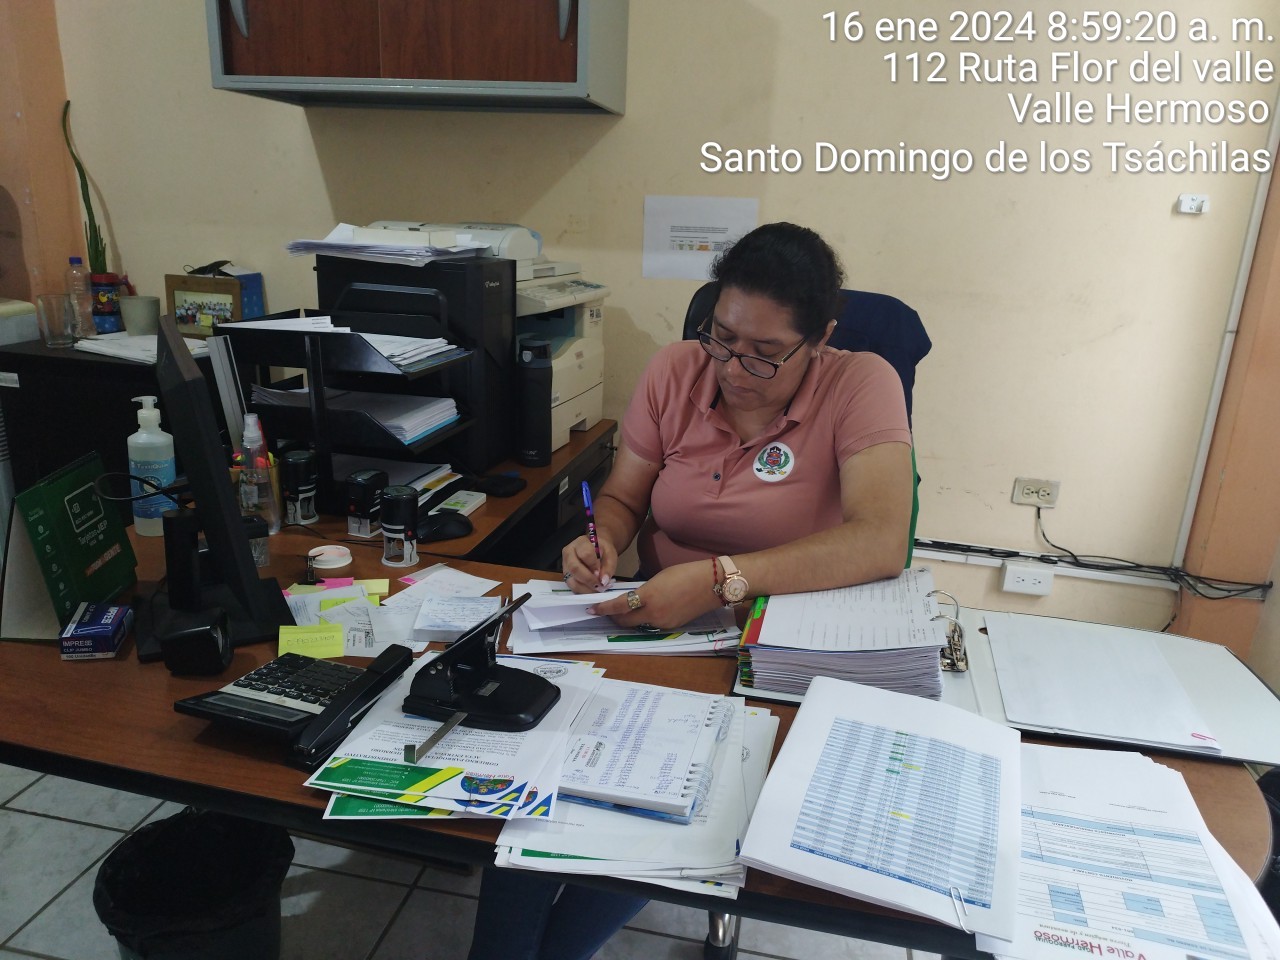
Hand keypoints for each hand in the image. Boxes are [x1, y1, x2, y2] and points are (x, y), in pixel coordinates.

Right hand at [561, 534, 616, 591]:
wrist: (595, 549)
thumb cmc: (602, 550)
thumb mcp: (610, 554)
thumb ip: (609, 566)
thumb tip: (604, 581)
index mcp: (580, 543)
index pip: (585, 554)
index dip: (594, 566)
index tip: (602, 574)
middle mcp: (569, 553)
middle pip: (575, 568)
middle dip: (589, 580)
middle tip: (601, 585)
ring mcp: (565, 566)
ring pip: (571, 580)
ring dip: (586, 588)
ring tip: (598, 589)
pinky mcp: (566, 576)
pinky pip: (572, 587)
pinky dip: (583, 591)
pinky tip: (592, 590)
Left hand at [586, 562, 720, 630]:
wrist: (712, 584)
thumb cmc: (686, 573)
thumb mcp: (659, 578)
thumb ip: (644, 590)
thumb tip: (633, 598)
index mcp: (649, 596)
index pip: (619, 606)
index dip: (603, 609)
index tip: (592, 609)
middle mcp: (654, 614)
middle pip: (625, 621)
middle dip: (614, 617)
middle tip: (607, 611)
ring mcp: (663, 622)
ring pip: (639, 624)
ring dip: (630, 618)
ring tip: (628, 609)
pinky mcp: (672, 626)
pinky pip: (653, 624)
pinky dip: (646, 618)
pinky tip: (649, 610)